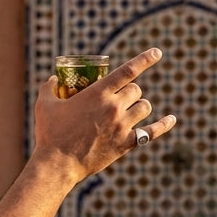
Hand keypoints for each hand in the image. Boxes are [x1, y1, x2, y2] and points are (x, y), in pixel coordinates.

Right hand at [33, 47, 176, 182]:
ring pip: (144, 107)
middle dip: (130, 90)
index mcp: (98, 93)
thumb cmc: (50, 133)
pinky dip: (164, 125)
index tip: (157, 52)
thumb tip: (53, 79)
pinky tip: (172, 119)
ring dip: (139, 106)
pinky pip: (152, 132)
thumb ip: (49, 88)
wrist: (58, 164)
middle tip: (120, 96)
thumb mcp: (45, 106)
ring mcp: (122, 125)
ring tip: (130, 110)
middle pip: (135, 90)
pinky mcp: (126, 143)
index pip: (128, 70)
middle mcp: (114, 106)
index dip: (145, 59)